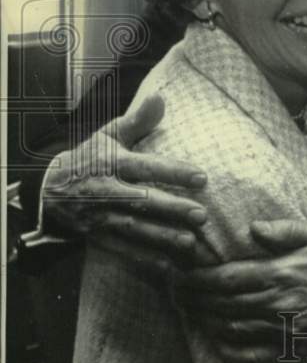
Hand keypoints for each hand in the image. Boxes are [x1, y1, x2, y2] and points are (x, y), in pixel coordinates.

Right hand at [43, 94, 212, 267]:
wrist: (48, 189)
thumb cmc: (90, 158)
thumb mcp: (109, 135)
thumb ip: (138, 120)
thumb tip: (161, 97)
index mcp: (112, 163)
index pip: (146, 166)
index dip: (173, 171)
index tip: (202, 177)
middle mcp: (106, 191)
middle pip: (142, 201)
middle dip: (171, 209)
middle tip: (202, 215)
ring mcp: (100, 217)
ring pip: (134, 229)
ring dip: (162, 237)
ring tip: (191, 243)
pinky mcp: (97, 237)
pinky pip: (121, 250)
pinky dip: (143, 259)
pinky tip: (167, 266)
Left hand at [172, 219, 306, 355]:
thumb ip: (284, 230)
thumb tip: (253, 228)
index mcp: (280, 274)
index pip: (226, 280)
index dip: (197, 280)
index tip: (179, 276)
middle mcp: (276, 304)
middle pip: (221, 305)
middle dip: (193, 300)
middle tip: (176, 293)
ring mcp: (282, 329)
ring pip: (231, 329)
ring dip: (206, 322)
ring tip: (191, 312)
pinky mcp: (290, 347)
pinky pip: (252, 353)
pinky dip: (230, 348)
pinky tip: (220, 339)